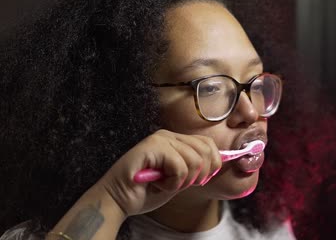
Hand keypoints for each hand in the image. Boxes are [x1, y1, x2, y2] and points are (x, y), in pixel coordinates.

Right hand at [96, 129, 221, 216]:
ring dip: (183, 180)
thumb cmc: (145, 191)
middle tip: (180, 184)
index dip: (212, 164)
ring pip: (195, 160)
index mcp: (175, 140)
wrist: (117, 200)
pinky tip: (158, 184)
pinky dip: (172, 183)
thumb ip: (195, 169)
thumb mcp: (178, 179)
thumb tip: (218, 164)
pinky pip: (180, 166)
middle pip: (206, 150)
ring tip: (166, 184)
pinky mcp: (152, 146)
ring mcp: (160, 139)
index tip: (199, 181)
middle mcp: (168, 135)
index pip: (208, 144)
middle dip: (199, 175)